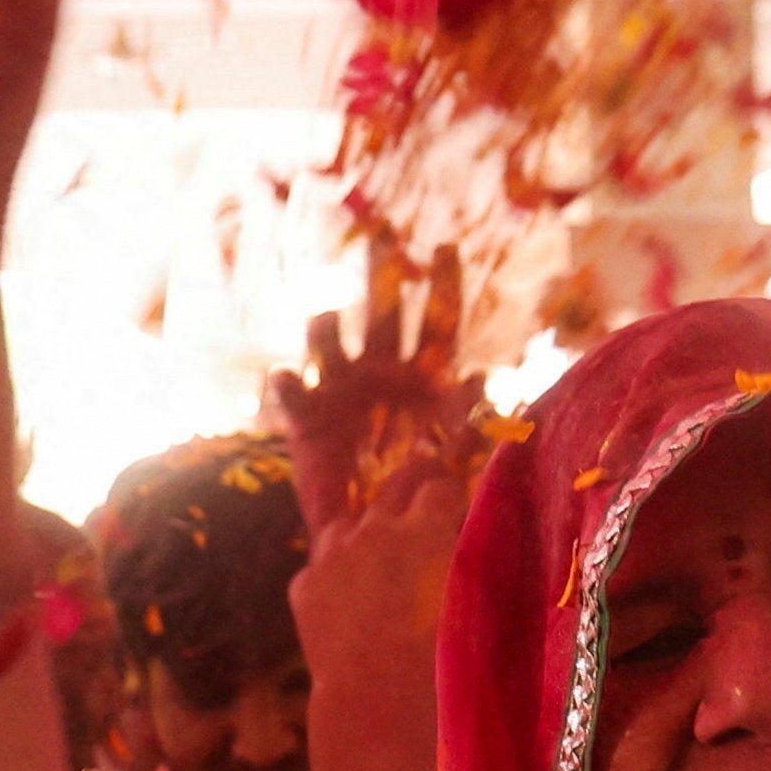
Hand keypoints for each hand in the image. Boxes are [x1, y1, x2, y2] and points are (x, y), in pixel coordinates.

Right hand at [269, 245, 472, 531]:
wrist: (368, 532)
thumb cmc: (414, 493)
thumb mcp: (452, 459)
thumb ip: (468, 420)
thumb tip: (481, 376)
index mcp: (423, 378)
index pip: (437, 322)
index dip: (442, 285)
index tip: (444, 247)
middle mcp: (381, 371)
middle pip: (383, 313)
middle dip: (383, 275)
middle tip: (383, 238)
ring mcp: (340, 390)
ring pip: (331, 342)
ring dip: (328, 328)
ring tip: (325, 320)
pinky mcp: (307, 418)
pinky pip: (293, 393)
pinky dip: (289, 383)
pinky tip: (290, 378)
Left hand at [290, 410, 468, 705]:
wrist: (376, 699)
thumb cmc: (442, 658)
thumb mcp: (473, 601)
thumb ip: (470, 557)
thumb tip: (470, 535)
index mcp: (424, 528)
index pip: (440, 485)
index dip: (450, 496)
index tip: (454, 506)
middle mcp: (374, 528)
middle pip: (396, 485)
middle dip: (414, 487)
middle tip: (423, 501)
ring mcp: (332, 553)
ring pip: (349, 520)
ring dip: (365, 530)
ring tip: (377, 557)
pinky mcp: (304, 584)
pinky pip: (321, 564)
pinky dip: (334, 574)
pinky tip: (346, 600)